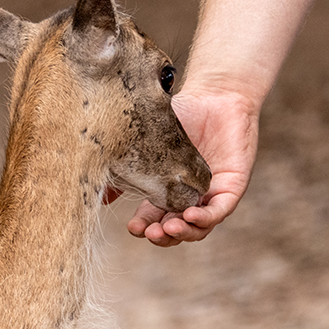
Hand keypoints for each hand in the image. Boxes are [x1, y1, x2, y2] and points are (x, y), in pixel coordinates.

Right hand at [126, 89, 259, 246]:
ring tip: (167, 228)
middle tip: (149, 232)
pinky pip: (220, 210)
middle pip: (174, 228)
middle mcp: (187, 195)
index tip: (132, 227)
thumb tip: (97, 186)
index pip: (153, 217)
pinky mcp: (232, 185)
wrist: (215, 92)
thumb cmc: (182, 111)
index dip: (144, 226)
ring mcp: (209, 193)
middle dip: (161, 235)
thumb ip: (126, 161)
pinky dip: (205, 218)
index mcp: (165, 188)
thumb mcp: (148, 138)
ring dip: (182, 232)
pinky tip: (190, 216)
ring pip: (198, 226)